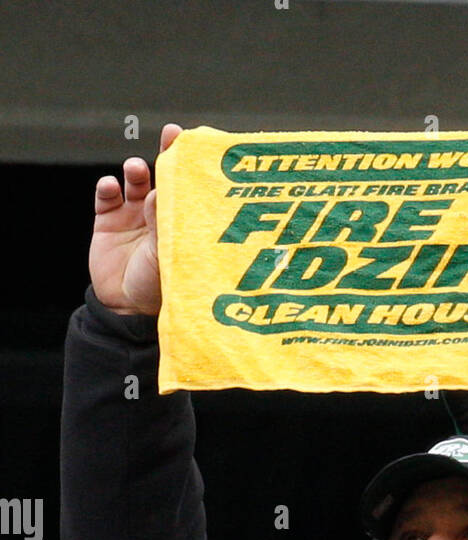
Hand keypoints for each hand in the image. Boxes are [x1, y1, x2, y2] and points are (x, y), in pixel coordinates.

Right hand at [89, 123, 181, 315]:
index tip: (196, 143)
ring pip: (135, 181)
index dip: (190, 164)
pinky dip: (107, 187)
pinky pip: (106, 196)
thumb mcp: (166, 256)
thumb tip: (166, 190)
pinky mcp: (107, 222)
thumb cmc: (156, 289)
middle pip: (164, 176)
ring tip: (136, 169)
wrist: (125, 312)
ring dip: (135, 170)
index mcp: (180, 223)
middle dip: (167, 154)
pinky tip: (110, 186)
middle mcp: (159, 215)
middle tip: (172, 135)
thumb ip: (165, 224)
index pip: (188, 187)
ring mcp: (133, 216)